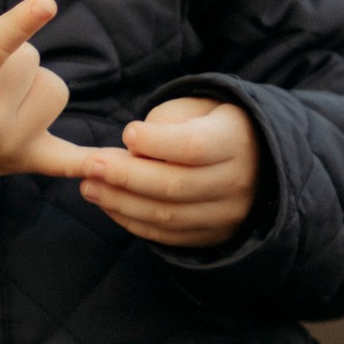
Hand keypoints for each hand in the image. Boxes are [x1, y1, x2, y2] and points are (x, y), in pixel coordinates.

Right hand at [0, 0, 109, 202]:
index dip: (22, 22)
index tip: (47, 3)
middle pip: (32, 61)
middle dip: (13, 59)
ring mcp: (7, 143)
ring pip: (54, 90)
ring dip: (36, 88)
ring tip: (2, 100)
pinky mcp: (24, 162)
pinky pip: (67, 160)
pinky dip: (87, 162)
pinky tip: (111, 167)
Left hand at [78, 94, 259, 249]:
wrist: (254, 159)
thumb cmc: (212, 124)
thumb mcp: (198, 107)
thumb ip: (168, 123)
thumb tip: (134, 153)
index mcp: (235, 141)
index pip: (193, 147)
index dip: (156, 142)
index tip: (127, 133)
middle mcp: (236, 182)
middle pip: (175, 185)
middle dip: (126, 177)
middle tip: (91, 166)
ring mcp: (225, 214)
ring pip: (168, 215)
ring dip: (121, 203)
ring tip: (90, 187)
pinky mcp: (211, 236)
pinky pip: (167, 235)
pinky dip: (133, 222)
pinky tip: (109, 204)